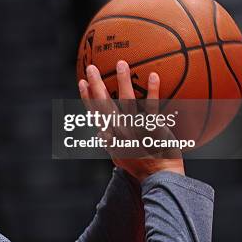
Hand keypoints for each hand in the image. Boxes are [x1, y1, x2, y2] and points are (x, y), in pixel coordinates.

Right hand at [78, 61, 184, 181]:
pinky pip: (151, 106)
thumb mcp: (119, 157)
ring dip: (122, 80)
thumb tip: (100, 133)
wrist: (160, 178)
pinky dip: (152, 90)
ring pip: (126, 100)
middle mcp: (119, 131)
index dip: (87, 97)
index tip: (82, 82)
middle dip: (96, 84)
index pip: (95, 113)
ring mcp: (135, 129)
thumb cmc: (142, 168)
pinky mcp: (152, 128)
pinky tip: (153, 76)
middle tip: (91, 67)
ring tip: (121, 63)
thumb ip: (110, 143)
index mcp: (110, 137)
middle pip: (104, 104)